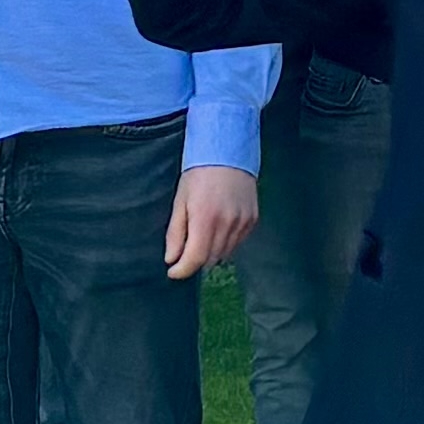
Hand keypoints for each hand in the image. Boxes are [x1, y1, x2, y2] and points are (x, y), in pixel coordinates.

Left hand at [167, 160, 257, 275]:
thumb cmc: (199, 174)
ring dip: (210, 252)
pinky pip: (237, 243)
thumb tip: (171, 259)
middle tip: (184, 250)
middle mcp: (227, 223)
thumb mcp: (180, 201)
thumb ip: (175, 233)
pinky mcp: (252, 220)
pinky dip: (225, 243)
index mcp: (205, 218)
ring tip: (202, 234)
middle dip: (195, 259)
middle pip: (210, 259)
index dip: (182, 270)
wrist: (228, 152)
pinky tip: (218, 226)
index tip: (173, 272)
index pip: (195, 258)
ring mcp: (243, 222)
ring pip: (224, 254)